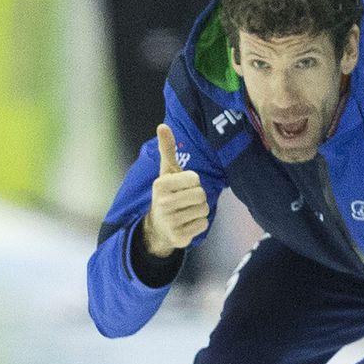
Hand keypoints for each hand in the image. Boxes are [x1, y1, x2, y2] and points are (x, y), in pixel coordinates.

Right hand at [142, 124, 208, 257]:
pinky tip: (186, 223)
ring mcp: (170, 222)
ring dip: (200, 210)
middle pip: (202, 195)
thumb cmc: (168, 193)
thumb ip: (167, 149)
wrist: (158, 226)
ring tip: (186, 211)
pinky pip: (204, 224)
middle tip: (186, 200)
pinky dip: (199, 224)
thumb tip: (162, 125)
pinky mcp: (179, 237)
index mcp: (160, 184)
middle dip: (199, 197)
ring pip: (205, 210)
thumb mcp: (167, 172)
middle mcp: (162, 203)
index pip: (195, 179)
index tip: (181, 186)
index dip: (193, 182)